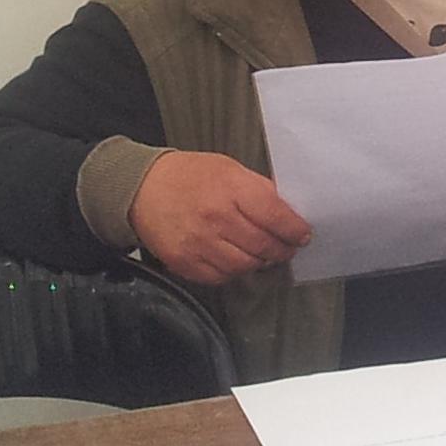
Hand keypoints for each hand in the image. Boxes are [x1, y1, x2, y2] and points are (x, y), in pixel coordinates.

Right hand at [127, 151, 310, 285]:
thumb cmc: (190, 175)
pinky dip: (233, 272)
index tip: (303, 235)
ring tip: (263, 255)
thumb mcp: (229, 169)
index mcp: (231, 189)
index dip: (295, 230)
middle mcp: (216, 218)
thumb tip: (286, 212)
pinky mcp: (184, 262)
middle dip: (282, 250)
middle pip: (263, 245)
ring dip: (259, 263)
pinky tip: (236, 260)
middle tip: (287, 248)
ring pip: (244, 266)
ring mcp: (199, 243)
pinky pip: (220, 277)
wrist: (142, 188)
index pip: (275, 216)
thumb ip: (258, 190)